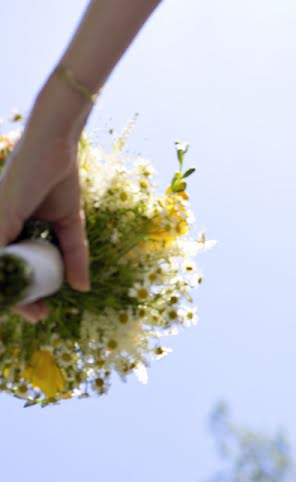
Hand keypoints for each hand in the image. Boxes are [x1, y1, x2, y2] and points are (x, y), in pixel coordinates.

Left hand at [0, 124, 88, 320]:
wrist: (54, 149)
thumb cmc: (60, 179)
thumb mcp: (69, 225)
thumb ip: (74, 254)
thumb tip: (83, 287)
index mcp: (12, 229)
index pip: (16, 267)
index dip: (26, 292)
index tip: (41, 310)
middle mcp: (1, 227)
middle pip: (6, 271)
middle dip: (20, 299)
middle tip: (38, 315)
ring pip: (2, 266)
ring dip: (14, 293)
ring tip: (32, 310)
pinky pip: (1, 255)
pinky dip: (9, 274)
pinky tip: (17, 289)